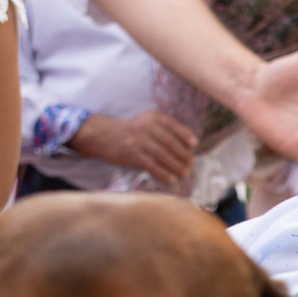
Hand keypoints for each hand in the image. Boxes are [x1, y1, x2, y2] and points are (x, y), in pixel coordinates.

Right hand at [69, 110, 198, 189]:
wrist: (103, 135)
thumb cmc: (129, 131)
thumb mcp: (145, 121)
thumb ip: (162, 128)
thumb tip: (184, 144)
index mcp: (152, 117)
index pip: (173, 125)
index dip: (185, 135)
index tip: (194, 144)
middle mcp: (147, 127)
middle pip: (170, 142)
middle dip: (183, 154)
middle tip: (192, 163)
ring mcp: (140, 141)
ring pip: (163, 155)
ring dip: (176, 166)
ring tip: (185, 173)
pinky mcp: (133, 154)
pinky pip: (152, 165)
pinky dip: (163, 173)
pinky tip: (171, 179)